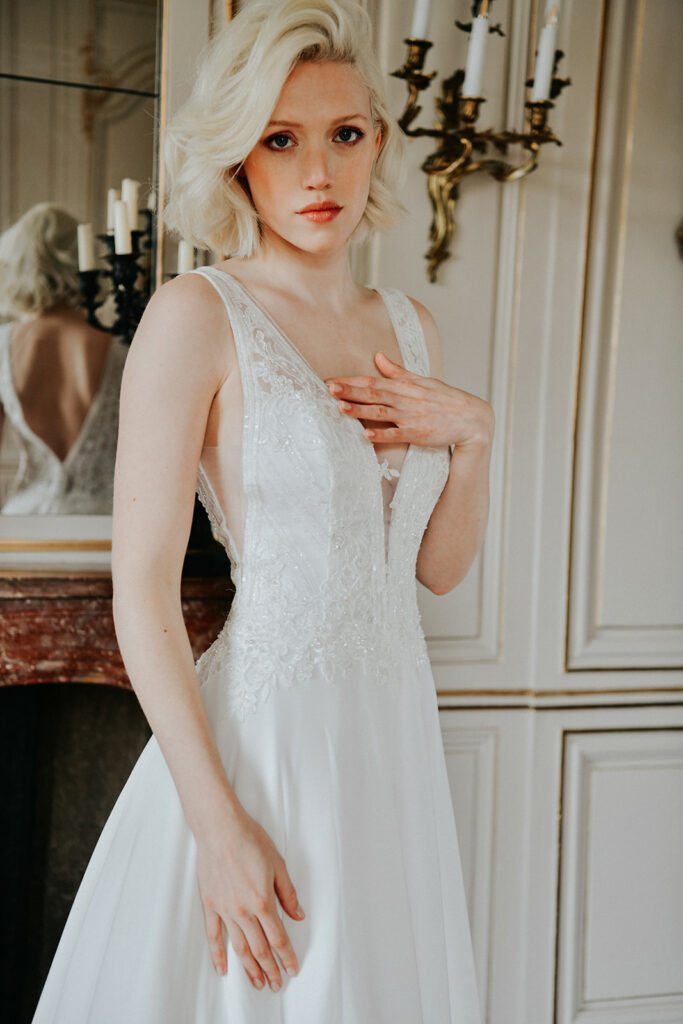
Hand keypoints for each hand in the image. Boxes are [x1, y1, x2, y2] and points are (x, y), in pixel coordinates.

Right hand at [196, 806, 304, 991]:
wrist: (220, 828)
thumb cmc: (250, 840)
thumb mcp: (278, 864)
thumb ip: (288, 894)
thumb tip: (298, 915)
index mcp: (263, 901)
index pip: (278, 938)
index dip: (287, 957)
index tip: (292, 969)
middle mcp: (244, 911)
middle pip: (260, 948)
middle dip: (270, 969)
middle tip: (277, 984)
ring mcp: (225, 910)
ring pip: (239, 947)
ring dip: (249, 968)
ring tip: (257, 983)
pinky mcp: (210, 904)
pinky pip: (213, 935)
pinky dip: (218, 954)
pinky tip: (223, 969)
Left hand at [326, 351, 493, 449]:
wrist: (470, 418)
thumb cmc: (444, 399)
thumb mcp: (421, 380)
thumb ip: (396, 371)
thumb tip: (378, 356)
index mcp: (404, 386)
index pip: (373, 380)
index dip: (351, 380)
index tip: (331, 380)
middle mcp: (404, 399)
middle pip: (372, 393)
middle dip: (349, 391)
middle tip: (329, 388)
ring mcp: (410, 417)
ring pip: (379, 412)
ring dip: (359, 410)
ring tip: (340, 407)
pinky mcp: (417, 434)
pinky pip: (395, 434)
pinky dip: (381, 435)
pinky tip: (365, 435)